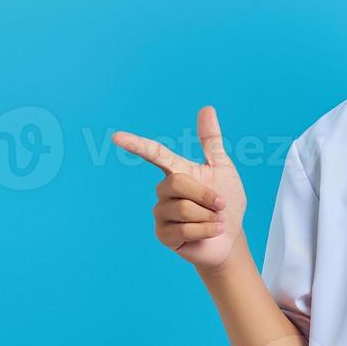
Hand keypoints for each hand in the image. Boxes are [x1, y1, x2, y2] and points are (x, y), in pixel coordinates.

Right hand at [113, 105, 247, 271]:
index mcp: (176, 171)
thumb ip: (211, 141)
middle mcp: (164, 190)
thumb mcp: (223, 168)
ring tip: (214, 219)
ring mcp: (161, 213)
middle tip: (221, 204)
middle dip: (205, 194)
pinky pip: (184, 229)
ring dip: (208, 215)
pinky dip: (206, 230)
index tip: (116, 137)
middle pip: (177, 183)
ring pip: (183, 208)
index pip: (153, 153)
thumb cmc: (227, 202)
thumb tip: (207, 108)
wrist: (230, 237)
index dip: (135, 144)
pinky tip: (211, 231)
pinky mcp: (163, 234)